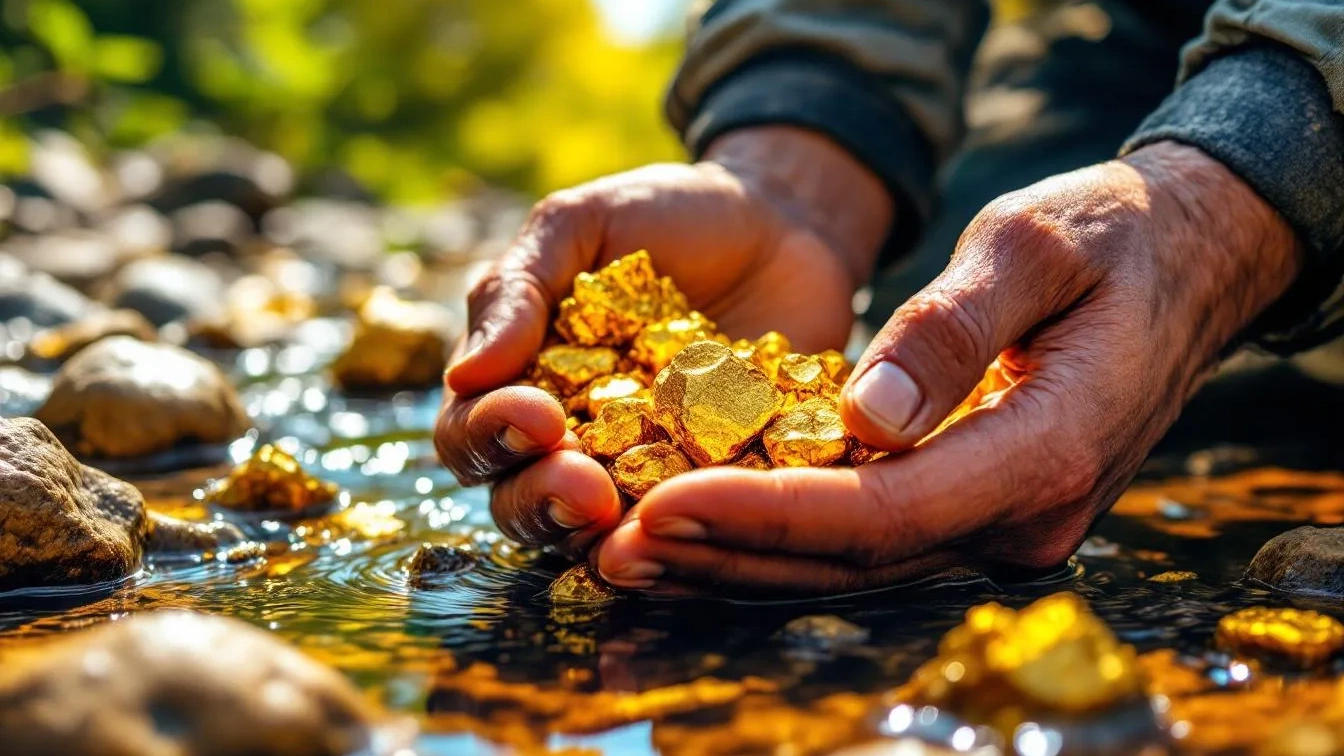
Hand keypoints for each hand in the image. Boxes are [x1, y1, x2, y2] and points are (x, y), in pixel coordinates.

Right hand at [435, 127, 893, 555]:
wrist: (781, 220)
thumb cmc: (664, 216)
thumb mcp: (580, 226)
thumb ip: (518, 289)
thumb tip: (464, 374)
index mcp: (519, 383)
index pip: (471, 434)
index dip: (487, 435)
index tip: (533, 414)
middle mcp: (569, 444)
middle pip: (522, 504)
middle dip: (541, 500)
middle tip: (581, 486)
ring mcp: (642, 474)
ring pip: (596, 537)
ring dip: (603, 537)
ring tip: (628, 521)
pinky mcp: (716, 488)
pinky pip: (693, 530)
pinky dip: (690, 537)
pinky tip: (704, 525)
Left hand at [595, 141, 1301, 594]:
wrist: (1187, 267)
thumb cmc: (1110, 238)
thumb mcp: (1033, 244)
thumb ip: (952, 328)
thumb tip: (866, 418)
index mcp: (1048, 452)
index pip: (881, 511)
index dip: (765, 514)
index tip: (665, 502)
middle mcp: (1028, 518)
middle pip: (854, 561)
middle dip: (729, 553)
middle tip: (616, 545)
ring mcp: (1009, 529)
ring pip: (856, 570)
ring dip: (743, 565)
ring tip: (636, 552)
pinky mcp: (984, 517)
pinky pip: (871, 547)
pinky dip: (785, 546)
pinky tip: (709, 537)